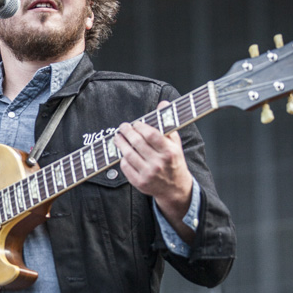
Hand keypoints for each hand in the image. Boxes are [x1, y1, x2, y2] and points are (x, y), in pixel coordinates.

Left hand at [113, 100, 193, 227]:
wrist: (175, 188)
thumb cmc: (174, 162)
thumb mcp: (175, 143)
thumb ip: (167, 124)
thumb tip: (163, 103)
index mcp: (169, 152)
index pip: (151, 134)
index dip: (140, 126)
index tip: (135, 123)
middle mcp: (159, 163)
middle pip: (137, 143)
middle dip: (126, 132)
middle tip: (123, 127)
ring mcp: (148, 174)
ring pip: (128, 154)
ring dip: (120, 143)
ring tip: (118, 137)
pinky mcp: (139, 182)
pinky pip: (125, 166)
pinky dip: (122, 158)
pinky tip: (123, 152)